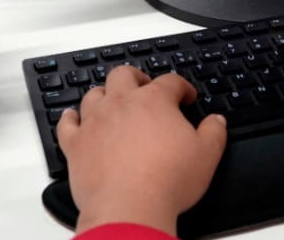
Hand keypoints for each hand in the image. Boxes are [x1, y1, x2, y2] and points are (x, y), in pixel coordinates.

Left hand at [56, 65, 226, 235]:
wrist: (129, 208)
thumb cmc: (167, 181)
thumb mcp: (206, 156)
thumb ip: (214, 132)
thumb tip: (216, 121)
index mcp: (154, 101)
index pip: (170, 81)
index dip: (181, 87)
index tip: (186, 97)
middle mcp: (122, 103)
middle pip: (124, 75)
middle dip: (136, 78)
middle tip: (144, 88)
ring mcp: (95, 122)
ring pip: (94, 94)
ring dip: (104, 94)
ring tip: (112, 102)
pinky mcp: (76, 144)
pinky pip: (66, 124)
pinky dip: (70, 118)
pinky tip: (73, 118)